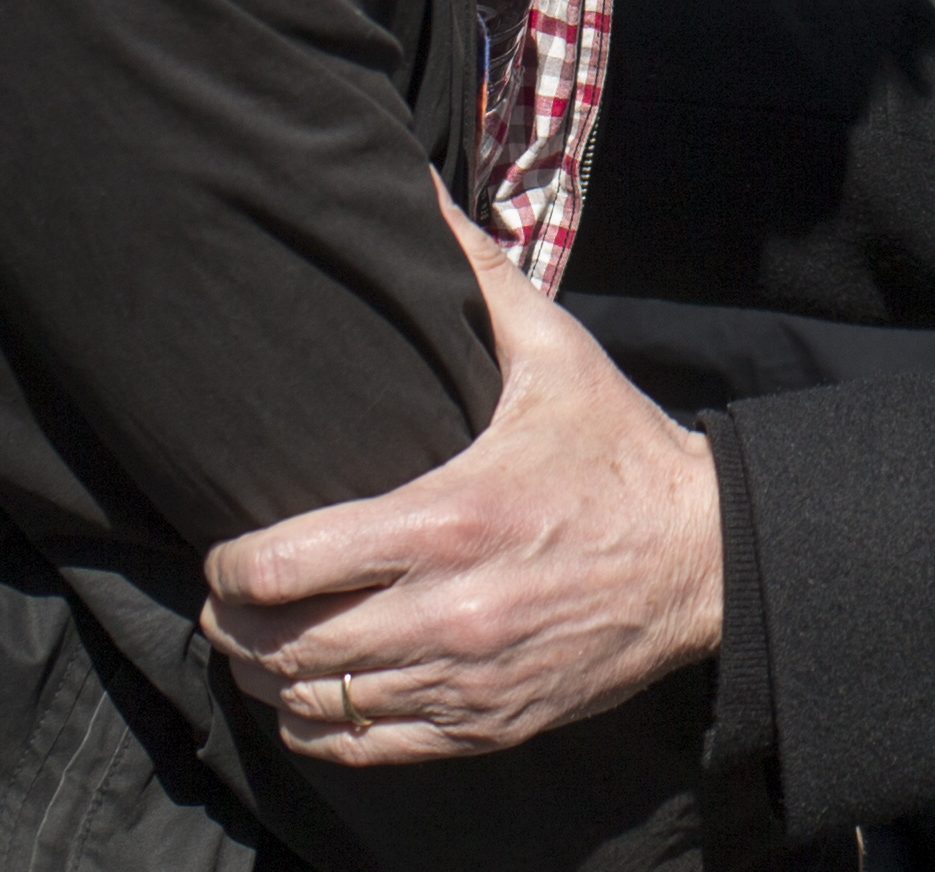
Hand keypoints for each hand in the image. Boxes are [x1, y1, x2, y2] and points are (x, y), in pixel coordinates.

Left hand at [201, 189, 726, 764]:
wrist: (706, 559)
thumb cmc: (619, 451)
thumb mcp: (553, 354)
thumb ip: (475, 275)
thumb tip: (416, 187)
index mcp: (448, 519)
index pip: (286, 565)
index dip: (232, 565)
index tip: (228, 550)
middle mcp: (449, 611)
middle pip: (283, 646)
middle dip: (235, 623)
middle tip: (231, 597)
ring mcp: (465, 678)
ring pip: (313, 705)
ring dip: (270, 677)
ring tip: (263, 642)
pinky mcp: (486, 724)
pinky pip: (363, 747)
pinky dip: (320, 726)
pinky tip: (315, 693)